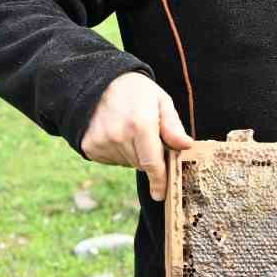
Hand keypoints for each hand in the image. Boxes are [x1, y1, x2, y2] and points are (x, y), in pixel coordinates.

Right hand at [80, 72, 193, 197]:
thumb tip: (186, 146)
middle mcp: (119, 136)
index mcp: (140, 124)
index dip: (159, 181)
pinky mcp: (89, 146)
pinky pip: (111, 159)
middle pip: (140, 164)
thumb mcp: (160, 101)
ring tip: (128, 128)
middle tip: (146, 135)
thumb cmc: (136, 91)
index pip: (152, 163)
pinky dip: (117, 151)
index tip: (161, 195)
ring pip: (126, 162)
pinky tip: (115, 132)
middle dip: (149, 156)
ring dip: (132, 153)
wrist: (99, 81)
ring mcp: (102, 142)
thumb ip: (173, 126)